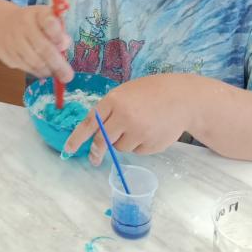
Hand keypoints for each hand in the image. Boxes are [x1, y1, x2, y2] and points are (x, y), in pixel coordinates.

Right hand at [0, 4, 72, 81]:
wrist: (1, 24)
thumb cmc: (33, 23)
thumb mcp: (48, 19)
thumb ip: (59, 30)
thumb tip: (64, 45)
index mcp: (37, 14)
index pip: (49, 22)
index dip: (57, 34)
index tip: (64, 44)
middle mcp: (23, 25)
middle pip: (42, 48)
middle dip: (57, 64)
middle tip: (67, 77)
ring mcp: (12, 40)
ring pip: (34, 62)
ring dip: (47, 71)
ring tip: (56, 74)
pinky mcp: (6, 54)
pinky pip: (25, 68)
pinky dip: (36, 72)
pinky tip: (43, 71)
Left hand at [63, 74, 195, 164]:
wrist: (183, 98)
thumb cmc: (150, 93)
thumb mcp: (126, 93)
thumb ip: (110, 110)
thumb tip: (93, 133)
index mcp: (115, 100)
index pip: (90, 123)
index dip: (77, 138)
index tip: (68, 150)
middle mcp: (125, 117)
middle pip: (102, 141)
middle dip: (97, 150)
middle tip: (94, 158)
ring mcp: (139, 132)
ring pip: (120, 147)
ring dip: (124, 141)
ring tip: (140, 125)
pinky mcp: (151, 145)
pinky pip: (136, 151)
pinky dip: (139, 144)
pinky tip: (151, 131)